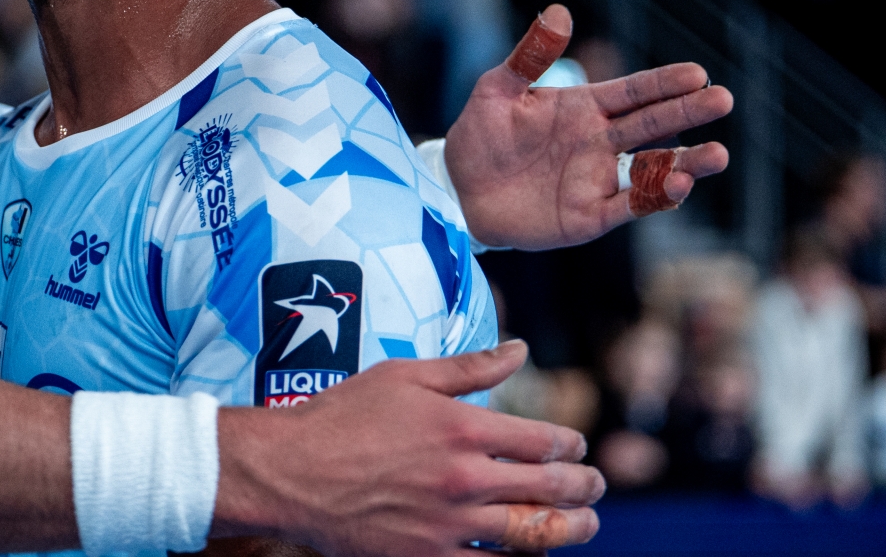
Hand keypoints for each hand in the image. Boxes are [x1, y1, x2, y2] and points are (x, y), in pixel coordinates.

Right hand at [217, 341, 602, 556]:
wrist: (290, 471)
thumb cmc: (341, 416)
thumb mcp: (404, 376)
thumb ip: (469, 367)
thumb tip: (520, 350)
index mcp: (461, 428)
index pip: (542, 442)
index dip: (570, 446)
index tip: (577, 448)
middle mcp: (463, 478)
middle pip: (550, 490)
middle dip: (584, 488)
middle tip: (596, 487)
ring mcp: (448, 524)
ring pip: (533, 534)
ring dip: (570, 530)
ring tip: (585, 525)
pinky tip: (529, 554)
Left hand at [444, 5, 732, 249]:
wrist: (458, 189)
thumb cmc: (480, 135)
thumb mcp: (498, 89)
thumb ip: (529, 56)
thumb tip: (559, 11)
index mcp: (583, 107)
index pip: (633, 92)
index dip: (663, 83)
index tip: (697, 73)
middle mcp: (599, 141)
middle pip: (653, 124)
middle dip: (688, 112)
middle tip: (723, 99)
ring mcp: (598, 178)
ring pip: (653, 168)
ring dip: (686, 162)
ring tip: (718, 154)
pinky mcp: (589, 214)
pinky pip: (629, 204)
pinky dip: (654, 197)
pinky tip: (677, 185)